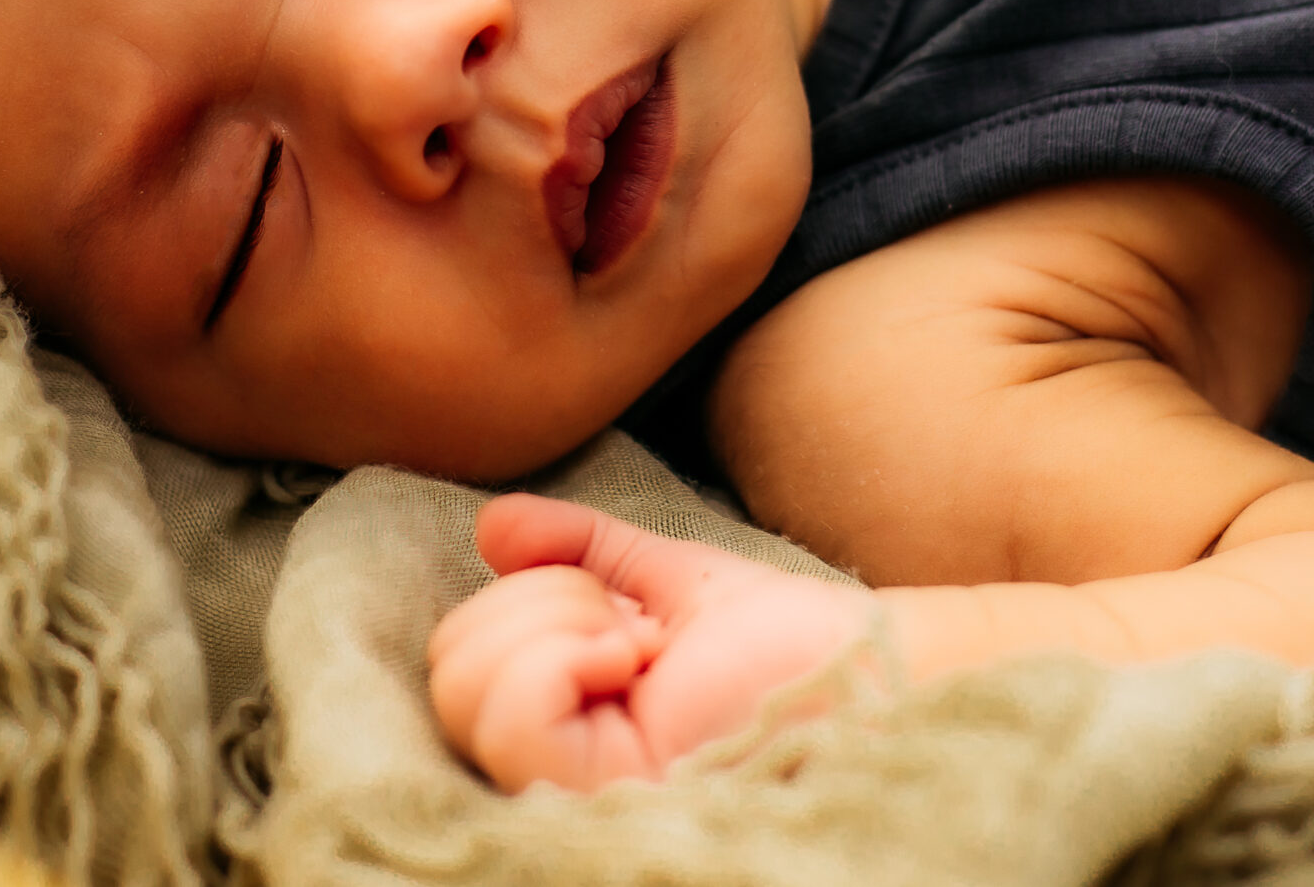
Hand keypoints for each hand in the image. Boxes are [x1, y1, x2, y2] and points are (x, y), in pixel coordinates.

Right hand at [427, 495, 873, 791]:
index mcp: (562, 708)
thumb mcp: (663, 575)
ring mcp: (570, 781)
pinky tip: (638, 662)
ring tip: (643, 648)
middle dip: (542, 603)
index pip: (459, 648)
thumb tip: (490, 524)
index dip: (530, 595)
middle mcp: (555, 757)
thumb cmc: (784, 637)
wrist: (865, 668)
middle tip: (638, 626)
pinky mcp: (600, 790)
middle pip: (449, 667)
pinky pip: (513, 719)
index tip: (629, 610)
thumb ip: (576, 550)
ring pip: (465, 690)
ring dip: (556, 629)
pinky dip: (564, 660)